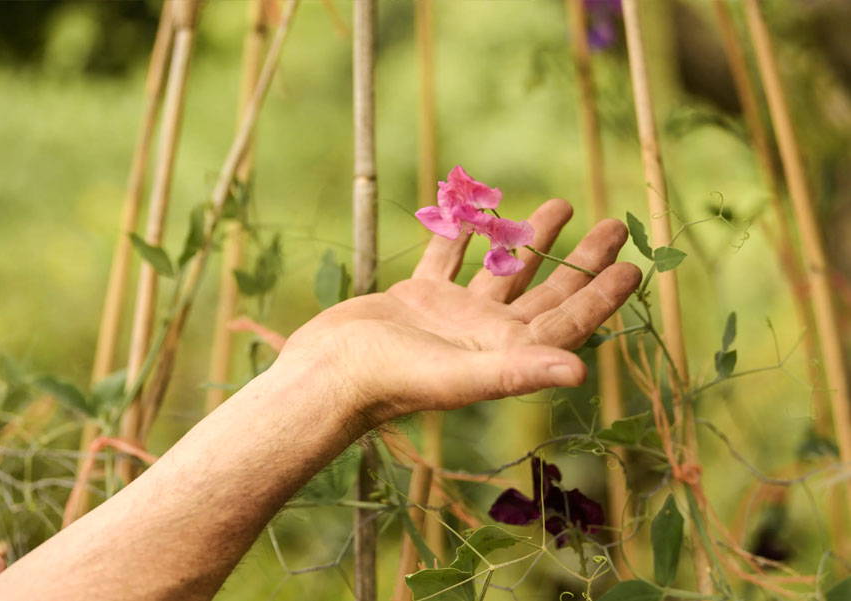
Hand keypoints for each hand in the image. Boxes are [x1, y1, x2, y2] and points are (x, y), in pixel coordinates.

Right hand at [279, 199, 639, 423]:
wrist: (325, 375)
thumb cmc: (387, 379)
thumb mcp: (459, 375)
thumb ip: (519, 371)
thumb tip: (582, 372)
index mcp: (504, 353)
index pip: (567, 321)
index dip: (603, 297)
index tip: (634, 266)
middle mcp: (485, 334)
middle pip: (546, 290)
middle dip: (581, 260)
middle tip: (615, 226)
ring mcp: (452, 315)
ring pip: (502, 268)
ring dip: (530, 239)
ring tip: (561, 204)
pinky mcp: (418, 297)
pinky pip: (450, 256)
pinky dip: (467, 234)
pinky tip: (482, 210)